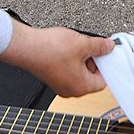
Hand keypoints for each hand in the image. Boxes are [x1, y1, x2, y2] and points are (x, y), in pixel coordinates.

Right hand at [0, 19, 114, 97]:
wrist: (26, 47)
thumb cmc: (49, 50)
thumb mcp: (82, 44)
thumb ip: (99, 46)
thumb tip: (108, 47)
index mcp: (81, 87)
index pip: (103, 81)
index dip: (107, 65)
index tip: (106, 54)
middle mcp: (70, 90)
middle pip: (91, 77)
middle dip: (93, 60)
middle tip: (92, 46)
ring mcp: (60, 84)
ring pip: (79, 72)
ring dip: (81, 58)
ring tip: (77, 44)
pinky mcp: (52, 77)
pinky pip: (68, 70)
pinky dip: (71, 59)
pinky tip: (67, 47)